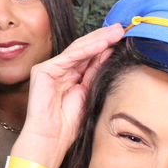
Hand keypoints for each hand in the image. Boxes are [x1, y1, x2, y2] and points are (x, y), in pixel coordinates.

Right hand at [18, 25, 122, 157]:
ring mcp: (50, 69)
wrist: (51, 139)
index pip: (89, 56)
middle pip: (84, 49)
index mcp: (70, 76)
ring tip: (116, 32)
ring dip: (98, 39)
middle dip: (103, 38)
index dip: (105, 46)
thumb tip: (108, 53)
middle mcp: (59, 70)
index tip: (123, 38)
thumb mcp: (89, 93)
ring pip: (78, 49)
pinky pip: (70, 56)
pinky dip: (87, 49)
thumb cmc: (67, 125)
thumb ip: (95, 73)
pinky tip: (102, 43)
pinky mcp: (44, 71)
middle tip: (122, 28)